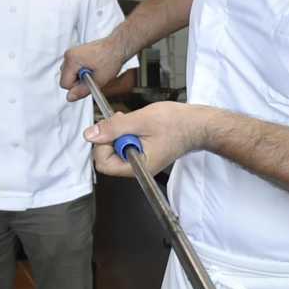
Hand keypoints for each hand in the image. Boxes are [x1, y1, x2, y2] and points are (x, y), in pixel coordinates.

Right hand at [60, 38, 128, 100]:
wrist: (117, 46)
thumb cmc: (111, 58)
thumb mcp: (99, 80)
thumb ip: (82, 90)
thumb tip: (70, 97)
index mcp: (72, 60)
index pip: (64, 84)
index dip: (77, 87)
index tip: (89, 82)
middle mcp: (68, 55)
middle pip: (65, 79)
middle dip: (78, 82)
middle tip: (93, 76)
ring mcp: (71, 53)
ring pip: (69, 74)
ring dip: (80, 77)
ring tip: (94, 71)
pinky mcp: (75, 54)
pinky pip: (73, 69)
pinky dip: (81, 71)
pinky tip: (92, 67)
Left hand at [85, 103, 207, 177]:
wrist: (197, 124)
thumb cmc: (177, 124)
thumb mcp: (141, 120)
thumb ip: (114, 128)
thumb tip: (91, 134)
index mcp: (138, 166)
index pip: (103, 164)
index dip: (102, 144)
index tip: (111, 129)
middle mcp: (138, 168)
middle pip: (107, 158)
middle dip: (110, 138)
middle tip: (123, 123)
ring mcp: (140, 161)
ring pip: (115, 150)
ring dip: (119, 134)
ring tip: (133, 123)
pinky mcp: (143, 154)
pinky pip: (124, 146)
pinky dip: (126, 134)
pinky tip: (137, 126)